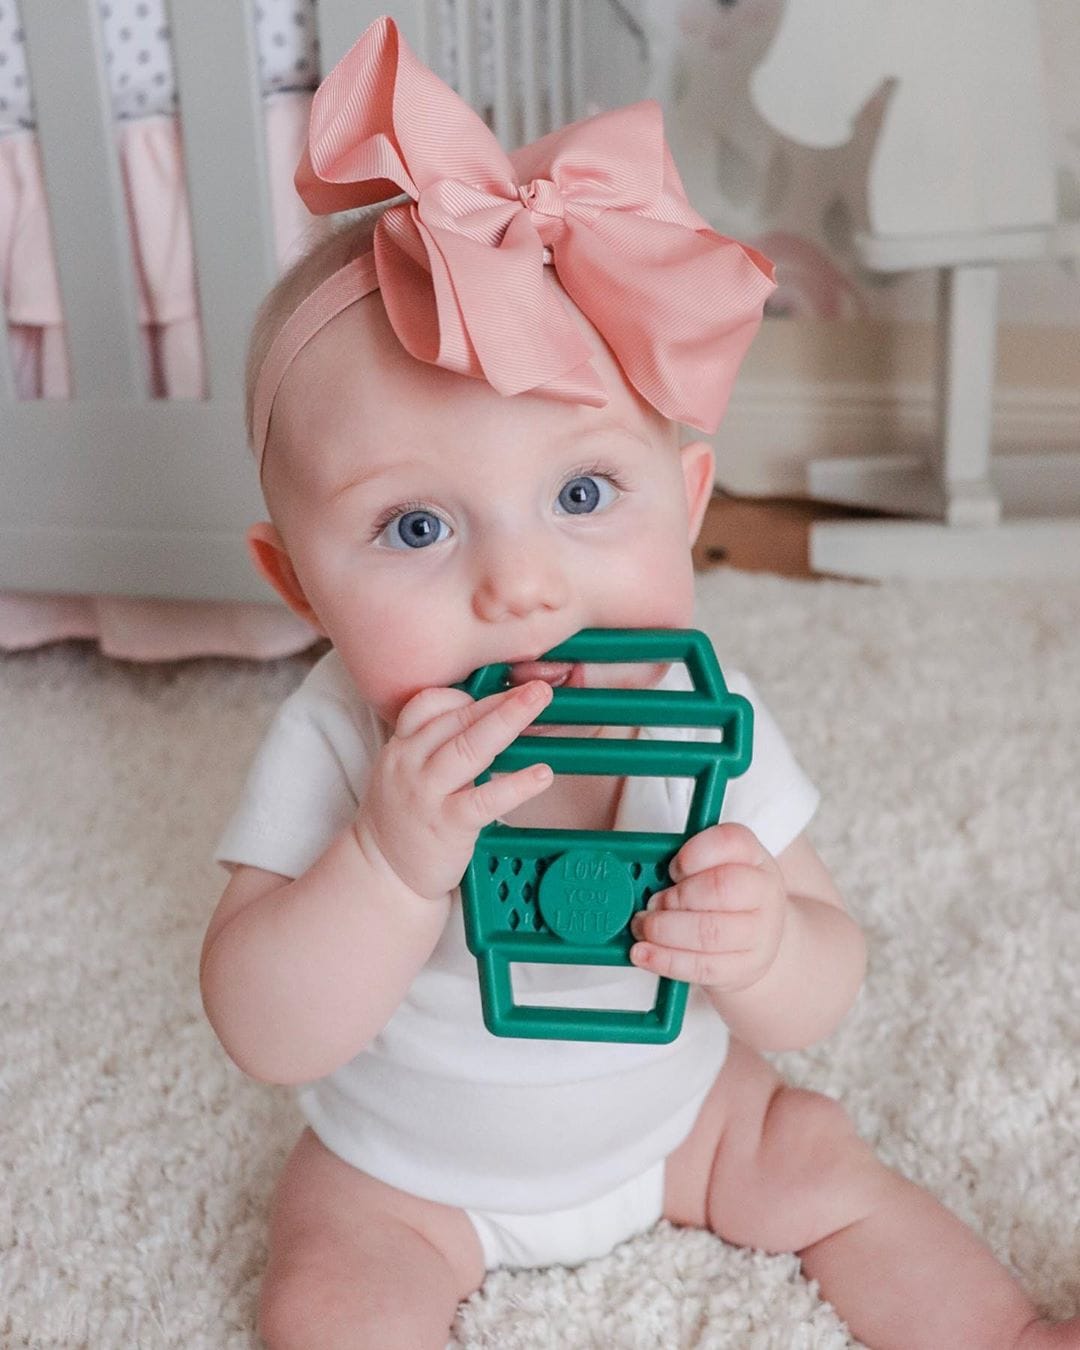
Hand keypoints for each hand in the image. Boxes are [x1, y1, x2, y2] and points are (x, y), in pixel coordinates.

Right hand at [354, 680, 554, 899]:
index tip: (495, 694)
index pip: (427, 705)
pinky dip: (518, 784)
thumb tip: (488, 718)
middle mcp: (410, 764)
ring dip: (508, 722)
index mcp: (401, 747)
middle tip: (535, 688)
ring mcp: (428, 794)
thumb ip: (437, 746)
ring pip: (469, 748)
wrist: (382, 873)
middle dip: (499, 701)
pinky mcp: (448, 824)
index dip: (463, 696)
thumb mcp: (407, 772)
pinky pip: (487, 799)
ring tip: (539, 704)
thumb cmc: (403, 819)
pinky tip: (542, 774)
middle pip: (456, 720)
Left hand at [629, 823, 786, 991]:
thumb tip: (635, 869)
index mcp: (750, 854)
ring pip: (710, 932)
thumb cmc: (720, 896)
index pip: (729, 841)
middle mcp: (763, 890)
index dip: (693, 853)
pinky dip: (666, 961)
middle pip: (720, 888)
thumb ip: (679, 865)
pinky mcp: (746, 968)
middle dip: (676, 897)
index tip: (671, 868)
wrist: (754, 939)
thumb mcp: (708, 867)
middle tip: (652, 903)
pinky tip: (644, 954)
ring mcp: (760, 933)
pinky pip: (703, 966)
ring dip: (665, 931)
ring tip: (643, 927)